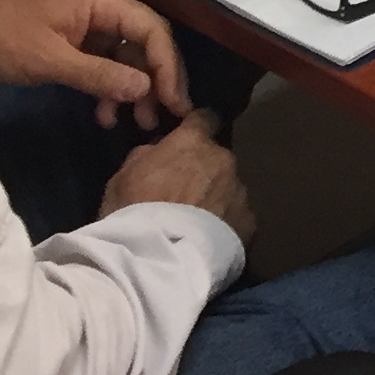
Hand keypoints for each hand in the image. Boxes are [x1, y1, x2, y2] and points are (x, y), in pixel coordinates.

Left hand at [0, 0, 189, 129]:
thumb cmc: (5, 40)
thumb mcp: (50, 61)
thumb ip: (99, 75)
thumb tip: (145, 89)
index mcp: (103, 2)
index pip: (152, 30)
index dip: (166, 66)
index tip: (173, 101)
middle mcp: (104, 10)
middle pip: (146, 44)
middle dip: (156, 80)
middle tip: (163, 117)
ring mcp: (91, 28)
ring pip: (129, 59)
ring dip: (136, 90)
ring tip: (139, 123)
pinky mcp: (78, 46)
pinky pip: (107, 67)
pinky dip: (111, 91)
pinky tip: (106, 115)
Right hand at [101, 111, 254, 241]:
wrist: (159, 256)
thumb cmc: (134, 210)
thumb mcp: (124, 175)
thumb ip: (149, 154)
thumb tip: (160, 148)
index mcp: (193, 141)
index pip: (204, 118)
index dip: (196, 128)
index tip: (189, 140)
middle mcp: (223, 159)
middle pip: (217, 158)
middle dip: (204, 170)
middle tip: (185, 194)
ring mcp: (240, 190)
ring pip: (229, 187)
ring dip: (217, 197)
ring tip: (196, 223)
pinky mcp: (249, 221)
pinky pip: (239, 216)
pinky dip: (227, 223)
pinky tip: (210, 239)